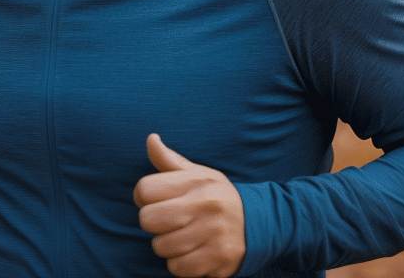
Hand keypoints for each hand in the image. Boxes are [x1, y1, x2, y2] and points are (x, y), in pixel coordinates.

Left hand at [134, 133, 245, 277]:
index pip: (144, 190)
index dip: (142, 197)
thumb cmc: (219, 197)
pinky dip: (180, 264)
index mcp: (197, 182)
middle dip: (153, 223)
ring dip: (167, 246)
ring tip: (184, 237)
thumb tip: (151, 139)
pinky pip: (177, 268)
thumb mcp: (199, 174)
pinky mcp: (219, 259)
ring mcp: (214, 234)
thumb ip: (170, 160)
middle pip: (147, 220)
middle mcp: (206, 206)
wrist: (262, 223)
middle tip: (168, 222)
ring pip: (160, 247)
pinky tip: (194, 252)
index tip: (155, 201)